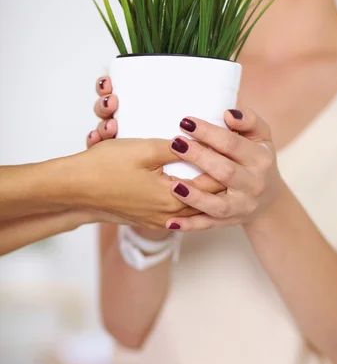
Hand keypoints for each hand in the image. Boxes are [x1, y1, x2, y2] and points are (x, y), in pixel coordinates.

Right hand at [83, 76, 224, 228]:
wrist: (75, 190)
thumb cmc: (106, 167)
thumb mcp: (144, 150)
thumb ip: (176, 148)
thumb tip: (198, 143)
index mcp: (172, 197)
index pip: (212, 184)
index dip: (224, 166)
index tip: (234, 154)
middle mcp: (168, 214)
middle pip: (206, 199)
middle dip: (219, 181)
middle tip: (232, 164)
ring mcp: (157, 220)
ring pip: (192, 207)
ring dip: (204, 192)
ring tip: (218, 175)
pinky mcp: (147, 220)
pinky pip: (177, 211)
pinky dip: (187, 199)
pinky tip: (190, 187)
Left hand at [165, 109, 282, 230]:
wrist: (269, 199)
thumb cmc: (257, 159)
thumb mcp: (261, 137)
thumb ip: (249, 121)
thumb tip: (228, 114)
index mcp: (260, 159)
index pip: (233, 144)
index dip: (209, 133)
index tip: (186, 122)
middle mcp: (253, 184)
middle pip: (225, 172)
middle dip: (199, 157)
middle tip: (175, 143)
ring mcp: (241, 206)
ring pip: (218, 205)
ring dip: (195, 197)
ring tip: (174, 185)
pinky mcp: (229, 222)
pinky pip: (208, 225)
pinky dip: (189, 225)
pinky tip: (170, 222)